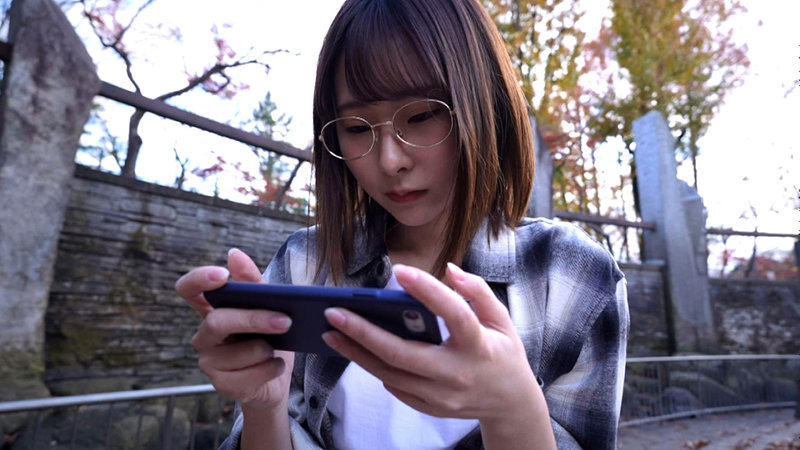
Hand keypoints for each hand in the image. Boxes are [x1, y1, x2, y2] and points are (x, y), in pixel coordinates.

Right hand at [175, 248, 294, 409]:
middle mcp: (204, 335)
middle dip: (254, 320)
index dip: (198, 280)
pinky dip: (270, 370)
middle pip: (217, 322)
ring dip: (266, 350)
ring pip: (237, 353)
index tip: (222, 275)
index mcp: (212, 310)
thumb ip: (253, 283)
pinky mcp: (222, 385)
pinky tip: (276, 366)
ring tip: (278, 349)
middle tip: (286, 320)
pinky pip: (248, 377)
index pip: (188, 289)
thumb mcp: (269, 306)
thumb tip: (233, 254)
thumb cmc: (269, 337)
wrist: (276, 379)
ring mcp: (209, 362)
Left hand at [320, 263, 541, 421]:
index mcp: (479, 346)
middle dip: (364, 332)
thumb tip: (450, 268)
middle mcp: (457, 374)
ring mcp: (441, 396)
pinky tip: (354, 349)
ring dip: (356, 353)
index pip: (453, 315)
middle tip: (334, 312)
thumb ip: (478, 292)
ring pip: (390, 374)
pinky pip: (394, 387)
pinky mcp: (430, 407)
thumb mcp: (502, 319)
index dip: (428, 291)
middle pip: (403, 353)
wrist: (510, 404)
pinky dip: (373, 367)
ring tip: (331, 331)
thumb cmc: (503, 353)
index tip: (401, 270)